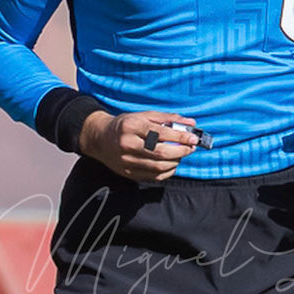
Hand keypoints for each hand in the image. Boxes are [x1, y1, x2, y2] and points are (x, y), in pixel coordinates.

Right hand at [79, 109, 199, 181]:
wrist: (100, 138)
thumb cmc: (125, 125)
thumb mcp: (144, 116)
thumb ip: (168, 119)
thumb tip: (191, 123)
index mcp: (131, 126)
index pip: (160, 133)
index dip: (180, 136)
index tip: (194, 138)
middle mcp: (127, 144)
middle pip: (160, 152)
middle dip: (180, 151)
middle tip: (191, 148)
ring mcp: (126, 161)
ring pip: (158, 167)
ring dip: (175, 162)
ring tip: (180, 154)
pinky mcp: (128, 173)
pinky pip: (153, 176)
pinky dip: (167, 172)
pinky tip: (171, 164)